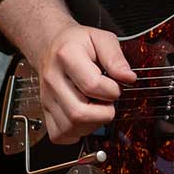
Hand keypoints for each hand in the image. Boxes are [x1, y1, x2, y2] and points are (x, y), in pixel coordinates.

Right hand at [31, 24, 135, 144]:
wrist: (50, 44)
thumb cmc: (77, 42)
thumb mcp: (101, 38)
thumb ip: (116, 57)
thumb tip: (128, 78)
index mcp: (67, 56)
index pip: (92, 85)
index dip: (112, 90)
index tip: (116, 85)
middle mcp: (53, 79)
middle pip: (78, 113)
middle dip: (103, 113)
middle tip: (108, 101)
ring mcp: (47, 97)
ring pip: (70, 127)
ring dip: (92, 124)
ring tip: (97, 107)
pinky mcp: (45, 110)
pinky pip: (60, 135)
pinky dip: (77, 132)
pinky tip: (85, 118)